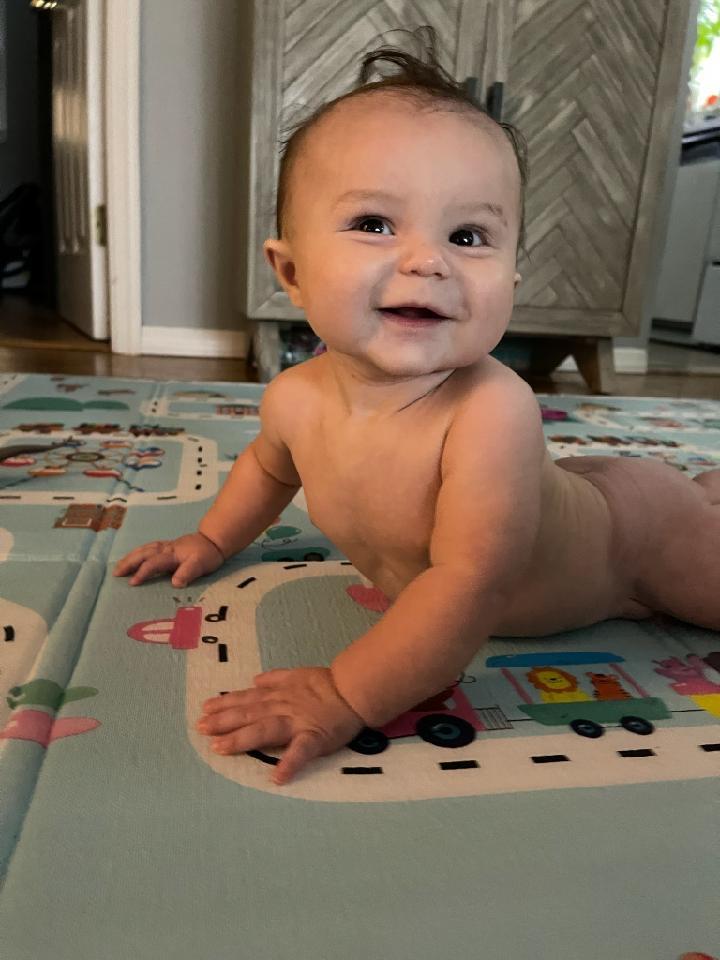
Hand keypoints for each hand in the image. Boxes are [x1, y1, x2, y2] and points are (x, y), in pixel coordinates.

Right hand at [112, 532, 223, 586]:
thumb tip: (175, 583)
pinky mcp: (166, 546)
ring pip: (143, 550)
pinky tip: (132, 556)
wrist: (213, 540)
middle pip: (143, 554)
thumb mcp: (201, 564)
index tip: (132, 583)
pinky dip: (138, 552)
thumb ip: (188, 572)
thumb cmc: (207, 555)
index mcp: (172, 555)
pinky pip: (148, 547)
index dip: (142, 573)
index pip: (154, 564)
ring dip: (130, 557)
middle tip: (116, 574)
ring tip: (119, 567)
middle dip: (129, 563)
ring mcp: (165, 546)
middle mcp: (165, 549)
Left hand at [196, 667, 364, 783]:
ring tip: (220, 749)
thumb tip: (255, 679)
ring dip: (241, 738)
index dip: (225, 703)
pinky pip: (301, 752)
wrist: (354, 689)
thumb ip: (275, 677)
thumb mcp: (297, 673)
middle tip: (200, 728)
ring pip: (264, 729)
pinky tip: (277, 779)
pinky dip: (290, 764)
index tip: (204, 708)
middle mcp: (282, 707)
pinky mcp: (314, 738)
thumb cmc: (327, 683)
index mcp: (278, 694)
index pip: (247, 698)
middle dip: (223, 721)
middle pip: (248, 713)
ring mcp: (296, 722)